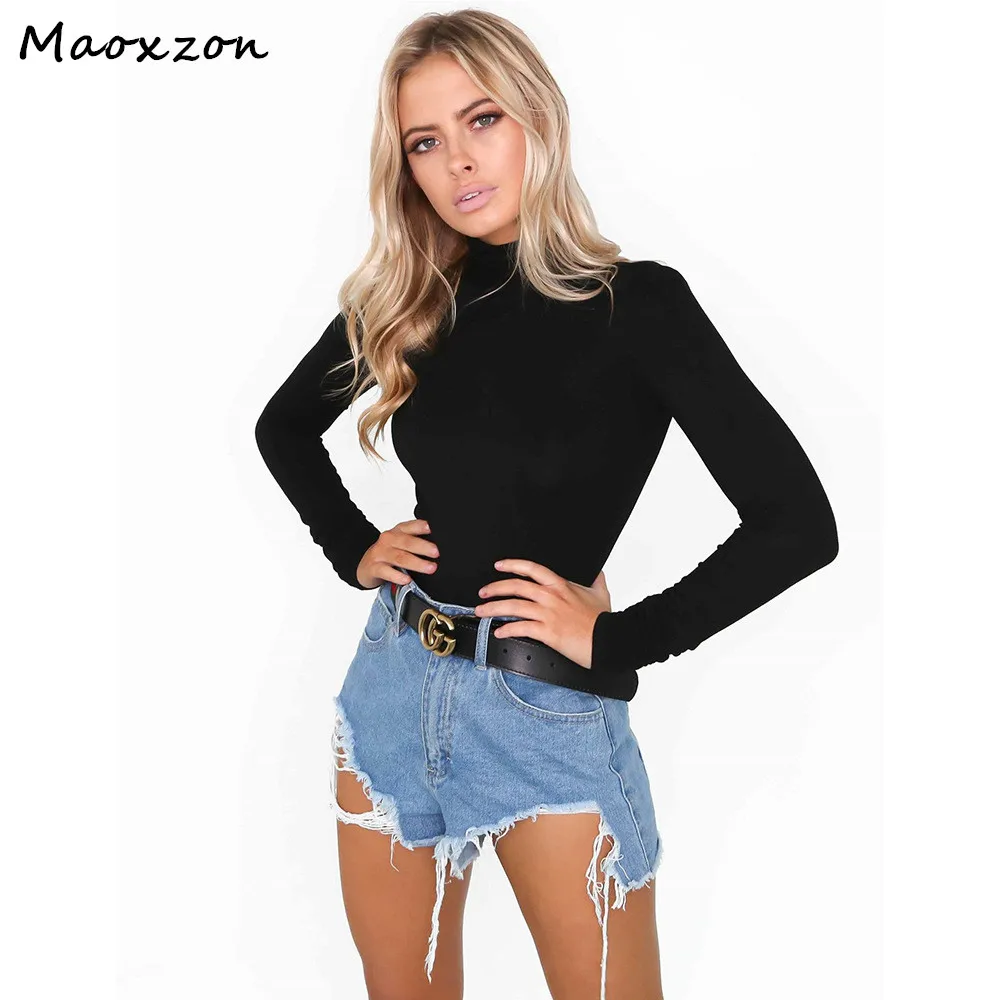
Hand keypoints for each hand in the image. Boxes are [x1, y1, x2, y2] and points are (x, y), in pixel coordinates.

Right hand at [355, 519, 437, 589]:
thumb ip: (417, 540)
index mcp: (398, 531)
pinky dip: (397, 576)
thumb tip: (441, 544)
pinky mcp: (374, 567)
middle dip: (423, 547)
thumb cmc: (389, 553)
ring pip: (400, 557)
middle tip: (436, 552)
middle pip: (407, 542)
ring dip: (416, 563)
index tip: (432, 528)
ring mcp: (380, 553)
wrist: (365, 565)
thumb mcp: (401, 542)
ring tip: (430, 568)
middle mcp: (388, 540)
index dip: (421, 526)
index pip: (410, 526)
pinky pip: (386, 571)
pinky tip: (407, 579)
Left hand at [473, 559, 611, 669]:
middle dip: (495, 588)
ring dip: (493, 608)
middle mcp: (552, 597)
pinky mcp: (548, 632)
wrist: (610, 640)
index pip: (532, 569)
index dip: (513, 565)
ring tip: (481, 612)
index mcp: (561, 586)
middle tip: (482, 592)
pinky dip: (506, 630)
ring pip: (513, 607)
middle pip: (516, 587)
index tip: (499, 565)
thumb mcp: (601, 594)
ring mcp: (548, 614)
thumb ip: (596, 580)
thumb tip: (597, 571)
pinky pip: (520, 628)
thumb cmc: (604, 620)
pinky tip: (499, 632)